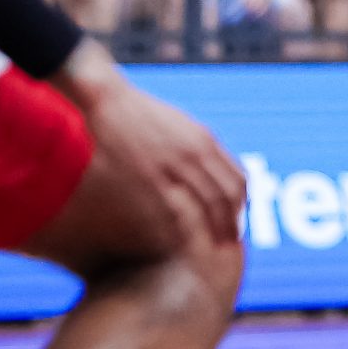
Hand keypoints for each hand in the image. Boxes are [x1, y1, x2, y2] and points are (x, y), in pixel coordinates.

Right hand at [62, 51, 244, 247]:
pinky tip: (181, 243)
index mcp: (204, 140)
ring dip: (212, 231)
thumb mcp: (179, 124)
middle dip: (232, 224)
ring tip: (210, 249)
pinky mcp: (151, 178)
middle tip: (229, 245)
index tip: (238, 223)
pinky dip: (184, 230)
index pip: (237, 180)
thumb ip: (198, 146)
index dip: (241, 206)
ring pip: (207, 207)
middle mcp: (195, 153)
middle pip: (226, 198)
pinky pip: (177, 211)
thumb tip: (213, 168)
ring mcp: (174, 166)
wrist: (106, 99)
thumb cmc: (139, 112)